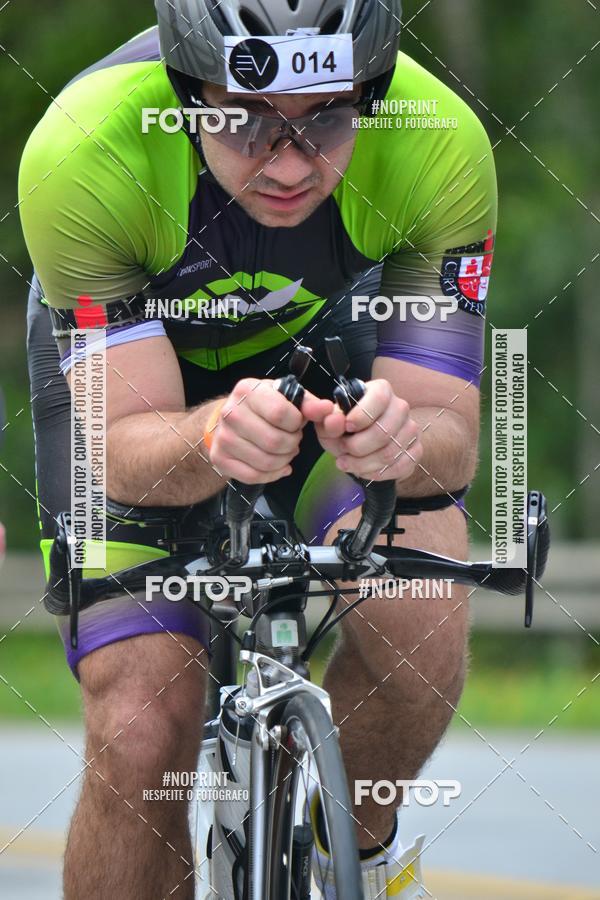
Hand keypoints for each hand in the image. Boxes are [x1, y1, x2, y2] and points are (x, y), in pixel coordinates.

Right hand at [208, 378, 332, 483]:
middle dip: (292, 444)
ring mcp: (223, 437)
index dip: (296, 423)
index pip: (282, 414)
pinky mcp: (220, 458)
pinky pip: (254, 476)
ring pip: (266, 462)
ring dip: (284, 460)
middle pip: (275, 442)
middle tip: (292, 440)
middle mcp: (231, 413)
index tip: (295, 423)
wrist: (230, 417)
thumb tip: (327, 409)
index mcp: (247, 390)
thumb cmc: (263, 406)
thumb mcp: (287, 397)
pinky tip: (277, 466)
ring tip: (284, 451)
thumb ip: (310, 404)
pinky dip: (272, 475)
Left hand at [315, 379, 423, 481]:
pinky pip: (399, 467)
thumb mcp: (330, 423)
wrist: (363, 446)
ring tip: (347, 463)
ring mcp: (411, 430)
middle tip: (342, 451)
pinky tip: (363, 470)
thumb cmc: (345, 429)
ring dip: (363, 464)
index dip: (361, 416)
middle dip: (356, 447)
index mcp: (381, 390)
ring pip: (389, 454)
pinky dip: (376, 473)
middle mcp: (400, 408)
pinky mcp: (416, 450)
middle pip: (383, 432)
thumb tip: (334, 421)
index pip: (378, 398)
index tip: (346, 428)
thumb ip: (327, 420)